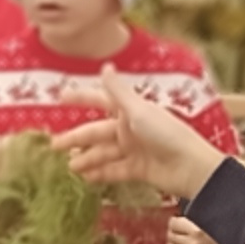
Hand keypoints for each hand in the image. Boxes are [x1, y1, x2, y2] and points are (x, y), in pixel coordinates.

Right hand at [53, 87, 226, 203]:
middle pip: (98, 132)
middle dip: (76, 137)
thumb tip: (105, 66)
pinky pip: (114, 170)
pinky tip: (85, 177)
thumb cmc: (167, 134)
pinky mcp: (138, 169)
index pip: (100, 101)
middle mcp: (131, 128)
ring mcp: (134, 150)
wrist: (191, 167)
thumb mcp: (138, 111)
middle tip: (53, 145)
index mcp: (131, 110)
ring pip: (104, 153)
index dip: (81, 98)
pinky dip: (100, 173)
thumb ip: (118, 92)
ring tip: (69, 165)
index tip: (61, 97)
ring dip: (86, 158)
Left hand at [162, 216, 230, 243]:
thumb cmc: (233, 232)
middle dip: (173, 232)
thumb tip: (184, 209)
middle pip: (171, 236)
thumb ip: (199, 214)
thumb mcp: (216, 217)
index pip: (173, 224)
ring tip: (178, 241)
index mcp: (198, 231)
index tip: (177, 220)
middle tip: (178, 230)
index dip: (174, 221)